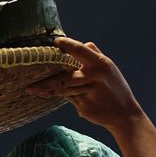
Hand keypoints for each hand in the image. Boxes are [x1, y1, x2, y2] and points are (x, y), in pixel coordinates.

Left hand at [27, 37, 143, 132]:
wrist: (125, 114)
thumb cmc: (115, 88)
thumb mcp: (110, 68)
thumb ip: (95, 55)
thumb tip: (83, 43)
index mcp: (101, 64)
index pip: (80, 50)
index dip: (67, 44)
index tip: (55, 42)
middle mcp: (94, 77)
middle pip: (64, 75)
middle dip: (45, 78)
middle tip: (30, 78)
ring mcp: (88, 92)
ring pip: (62, 88)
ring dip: (46, 88)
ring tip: (32, 88)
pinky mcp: (84, 106)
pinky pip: (66, 98)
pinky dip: (57, 96)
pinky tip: (45, 95)